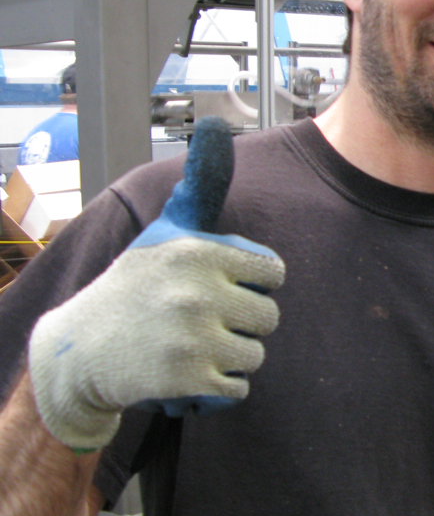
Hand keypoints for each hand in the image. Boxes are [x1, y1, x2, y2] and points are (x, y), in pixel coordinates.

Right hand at [28, 117, 285, 451]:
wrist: (78, 352)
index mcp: (199, 251)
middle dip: (240, 324)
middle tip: (196, 321)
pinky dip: (216, 389)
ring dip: (228, 358)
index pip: (274, 273)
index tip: (219, 287)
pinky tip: (184, 374)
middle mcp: (196, 291)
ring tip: (189, 346)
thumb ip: (201, 187)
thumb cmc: (133, 286)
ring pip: (256, 354)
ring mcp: (193, 337)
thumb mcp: (165, 231)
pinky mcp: (187, 380)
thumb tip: (217, 126)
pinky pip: (237, 389)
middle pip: (269, 317)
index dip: (251, 284)